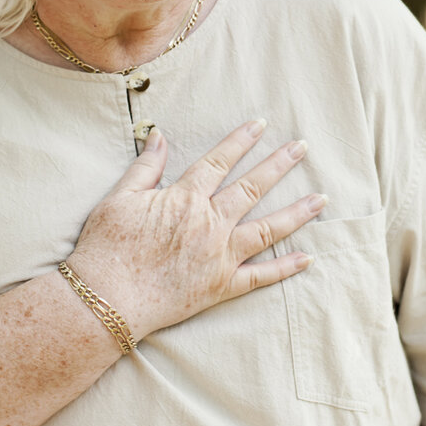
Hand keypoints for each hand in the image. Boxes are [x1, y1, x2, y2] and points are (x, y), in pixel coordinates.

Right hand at [66, 120, 323, 341]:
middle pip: (252, 188)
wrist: (105, 300)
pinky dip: (285, 268)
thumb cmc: (106, 248)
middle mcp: (210, 224)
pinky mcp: (221, 287)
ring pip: (267, 229)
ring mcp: (220, 257)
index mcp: (186, 199)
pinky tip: (307, 257)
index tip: (260, 124)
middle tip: (302, 148)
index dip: (241, 140)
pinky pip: (260, 277)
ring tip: (320, 198)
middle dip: (279, 165)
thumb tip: (159, 135)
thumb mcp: (120, 197)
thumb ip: (146, 166)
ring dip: (296, 212)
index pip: (220, 161)